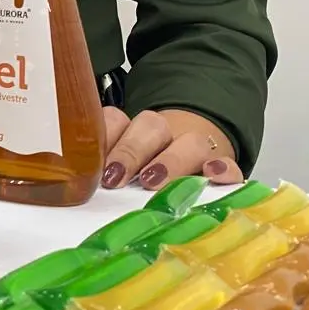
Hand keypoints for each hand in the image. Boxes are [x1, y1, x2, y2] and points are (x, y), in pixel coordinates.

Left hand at [101, 107, 243, 190]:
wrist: (195, 155)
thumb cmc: (149, 170)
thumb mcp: (122, 170)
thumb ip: (103, 172)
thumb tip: (79, 190)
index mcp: (132, 130)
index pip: (115, 119)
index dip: (104, 137)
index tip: (93, 163)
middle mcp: (164, 134)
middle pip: (149, 127)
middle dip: (130, 151)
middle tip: (115, 178)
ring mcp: (196, 149)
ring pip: (189, 142)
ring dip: (171, 161)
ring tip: (153, 183)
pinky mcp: (223, 166)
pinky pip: (228, 162)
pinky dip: (224, 168)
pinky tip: (214, 175)